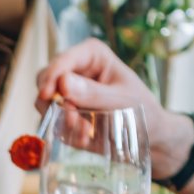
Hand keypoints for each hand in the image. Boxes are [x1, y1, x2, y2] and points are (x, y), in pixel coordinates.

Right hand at [36, 40, 191, 176]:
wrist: (149, 136)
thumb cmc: (142, 111)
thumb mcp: (122, 101)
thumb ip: (93, 93)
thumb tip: (63, 83)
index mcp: (91, 55)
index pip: (63, 60)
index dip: (52, 76)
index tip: (47, 94)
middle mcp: (76, 70)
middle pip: (45, 79)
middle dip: (53, 101)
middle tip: (72, 120)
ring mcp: (68, 93)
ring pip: (44, 102)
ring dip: (60, 120)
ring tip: (85, 133)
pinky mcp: (66, 113)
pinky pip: (52, 121)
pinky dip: (64, 132)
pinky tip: (85, 138)